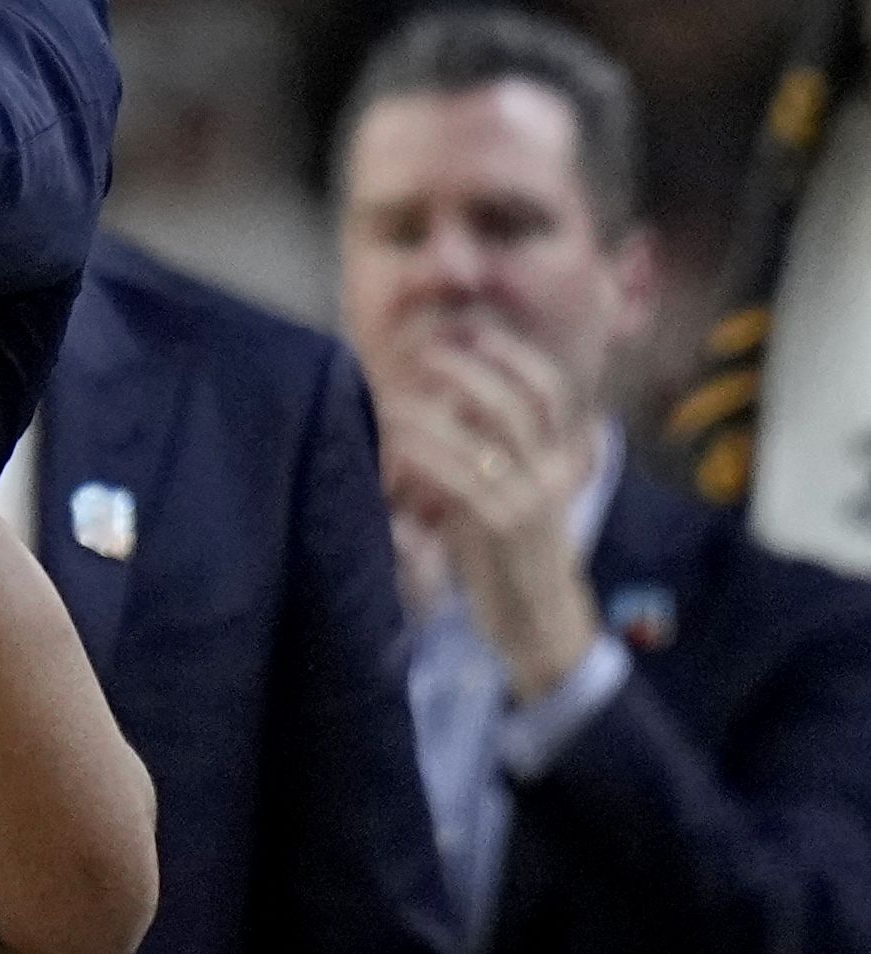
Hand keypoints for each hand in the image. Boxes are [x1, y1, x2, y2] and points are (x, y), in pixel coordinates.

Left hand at [375, 320, 601, 698]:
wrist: (538, 625)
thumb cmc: (513, 557)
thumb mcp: (515, 496)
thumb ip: (498, 452)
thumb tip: (454, 402)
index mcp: (560, 458)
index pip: (550, 390)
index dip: (512, 354)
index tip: (470, 329)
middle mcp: (553, 471)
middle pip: (518, 401)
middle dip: (469, 368)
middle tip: (423, 350)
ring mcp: (531, 499)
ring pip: (488, 435)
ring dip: (435, 408)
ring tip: (393, 393)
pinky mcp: (502, 528)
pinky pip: (462, 479)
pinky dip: (426, 454)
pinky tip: (396, 441)